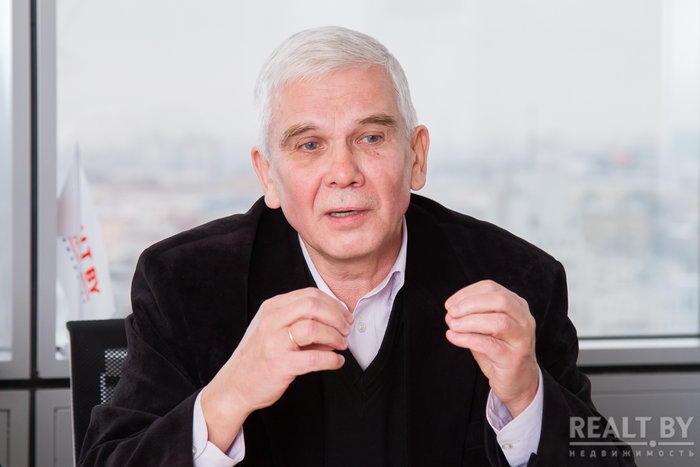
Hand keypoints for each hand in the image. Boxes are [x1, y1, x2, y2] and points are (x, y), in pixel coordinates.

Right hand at [201, 287, 352, 449]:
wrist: (234, 385)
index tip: (344, 315)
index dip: (333, 304)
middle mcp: (272, 321)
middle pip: (313, 305)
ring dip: (335, 336)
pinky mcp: (280, 364)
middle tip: (346, 329)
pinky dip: (332, 359)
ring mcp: (274, 342)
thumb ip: (300, 322)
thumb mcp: (273, 330)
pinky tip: (336, 362)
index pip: (310, 294)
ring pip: (313, 327)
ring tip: (342, 345)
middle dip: (337, 316)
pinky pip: (314, 358)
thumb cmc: (258, 357)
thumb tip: (336, 324)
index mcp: (272, 308)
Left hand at [444, 280, 537, 417]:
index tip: (450, 304)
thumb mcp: (487, 329)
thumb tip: (451, 313)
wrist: (519, 382)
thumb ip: (473, 317)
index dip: (467, 293)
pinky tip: (454, 338)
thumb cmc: (500, 352)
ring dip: (469, 321)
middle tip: (451, 313)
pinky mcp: (514, 358)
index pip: (491, 288)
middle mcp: (524, 320)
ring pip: (498, 321)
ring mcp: (522, 339)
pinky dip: (468, 339)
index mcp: (517, 306)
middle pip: (499, 300)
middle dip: (470, 304)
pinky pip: (489, 344)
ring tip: (452, 325)